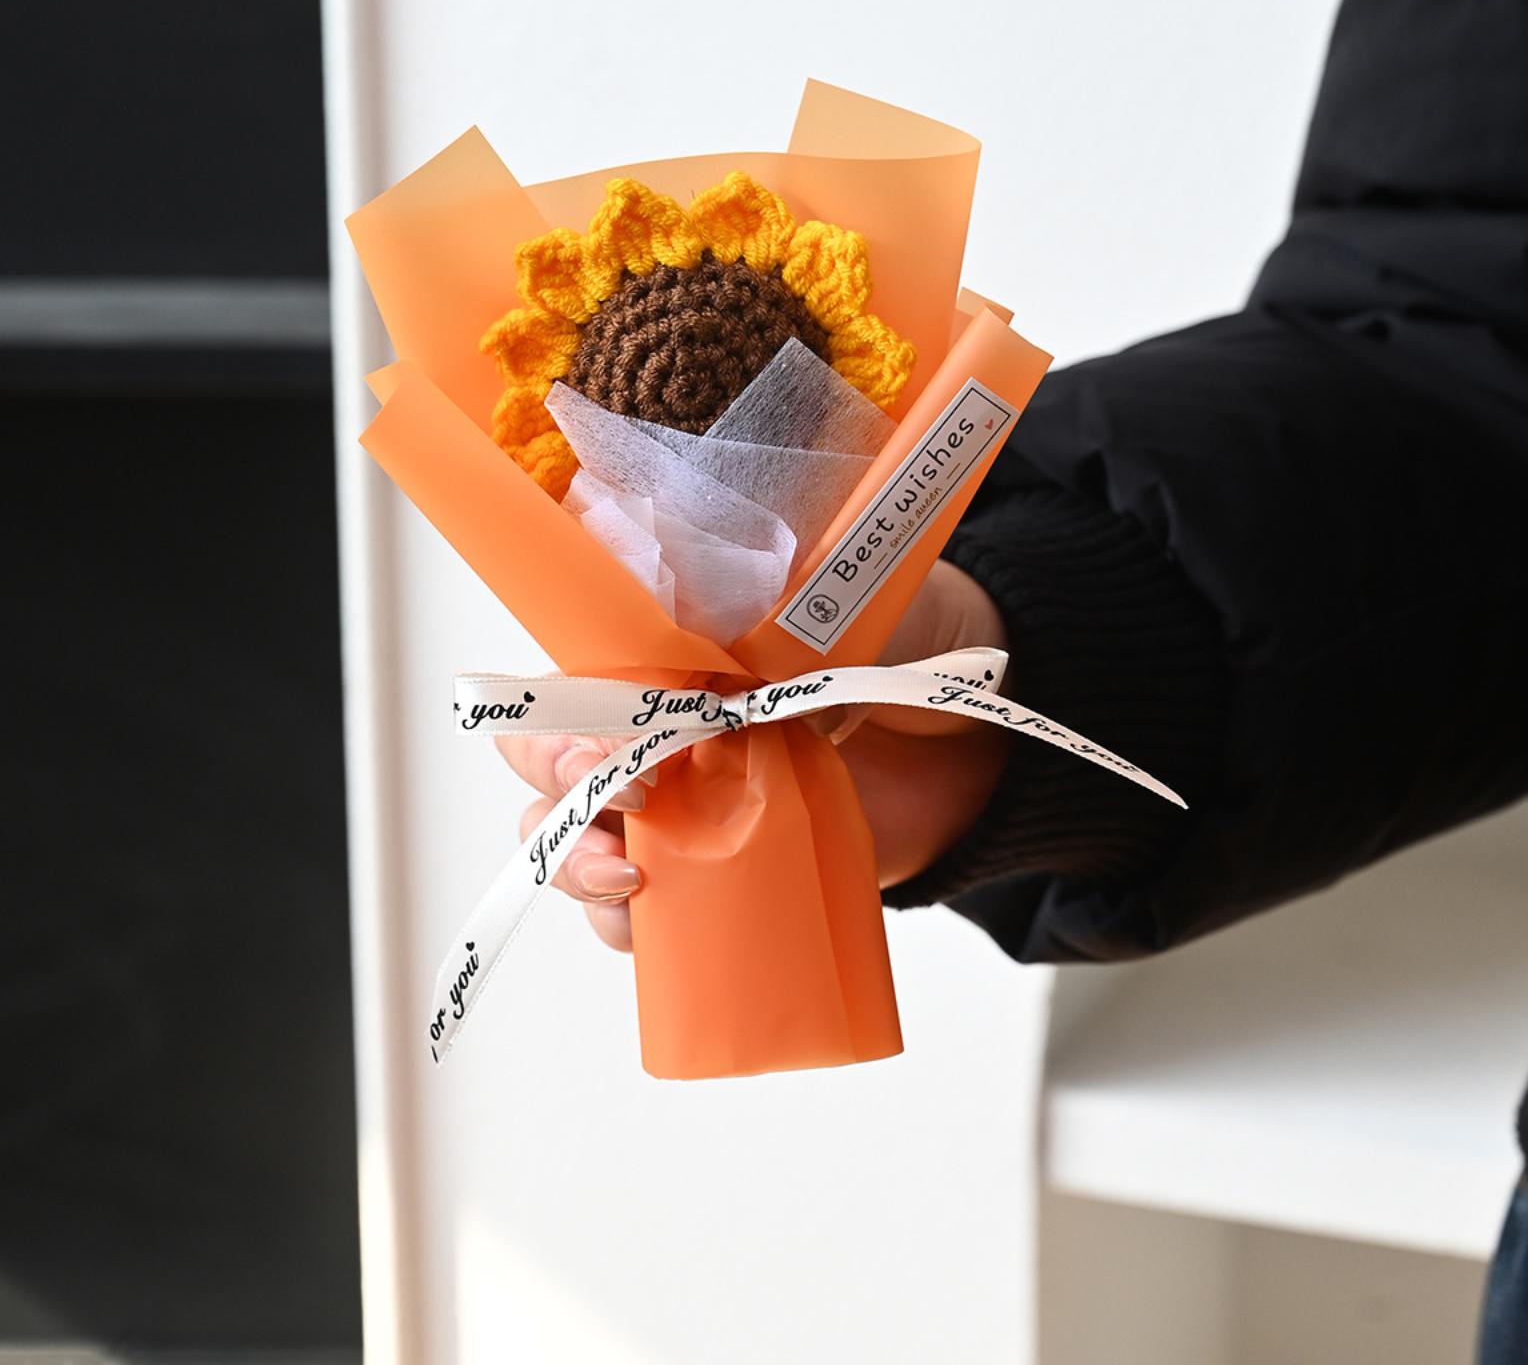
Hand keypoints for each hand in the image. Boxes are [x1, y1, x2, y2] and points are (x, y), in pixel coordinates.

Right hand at [494, 559, 1010, 950]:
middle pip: (547, 761)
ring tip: (628, 882)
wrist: (980, 732)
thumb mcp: (838, 602)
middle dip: (558, 789)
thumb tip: (702, 625)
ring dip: (575, 863)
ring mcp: (682, 803)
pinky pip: (638, 908)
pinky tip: (644, 924)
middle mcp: (658, 725)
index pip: (574, 678)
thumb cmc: (905, 641)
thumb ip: (770, 609)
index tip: (630, 746)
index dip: (572, 717)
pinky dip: (622, 923)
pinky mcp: (717, 870)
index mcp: (669, 649)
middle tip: (627, 803)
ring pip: (573, 837)